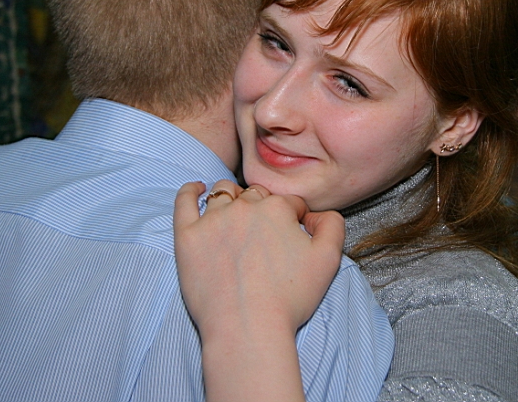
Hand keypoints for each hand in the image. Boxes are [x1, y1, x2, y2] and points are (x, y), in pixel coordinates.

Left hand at [173, 180, 344, 401]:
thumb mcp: (328, 260)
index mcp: (277, 208)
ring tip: (235, 215)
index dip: (295, 219)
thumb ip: (332, 225)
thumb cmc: (288, 298)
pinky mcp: (187, 236)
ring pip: (223, 194)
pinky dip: (190, 191)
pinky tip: (197, 189)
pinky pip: (184, 201)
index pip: (289, 203)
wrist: (247, 327)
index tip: (293, 239)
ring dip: (232, 198)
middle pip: (256, 196)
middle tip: (265, 237)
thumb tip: (316, 214)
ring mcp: (212, 220)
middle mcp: (243, 206)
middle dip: (264, 208)